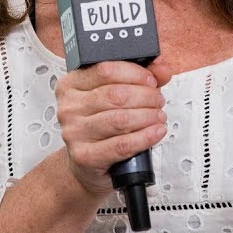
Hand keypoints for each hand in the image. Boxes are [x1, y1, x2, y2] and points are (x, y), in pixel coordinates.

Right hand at [56, 60, 172, 195]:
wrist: (86, 163)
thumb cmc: (100, 126)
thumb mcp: (115, 96)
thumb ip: (139, 79)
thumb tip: (162, 70)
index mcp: (71, 85)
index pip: (105, 70)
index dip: (135, 74)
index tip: (151, 81)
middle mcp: (69, 107)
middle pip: (116, 95)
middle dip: (146, 97)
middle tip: (158, 101)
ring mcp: (75, 132)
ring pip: (120, 120)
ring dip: (148, 117)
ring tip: (158, 117)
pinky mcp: (85, 156)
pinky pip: (122, 145)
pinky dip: (145, 137)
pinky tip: (155, 132)